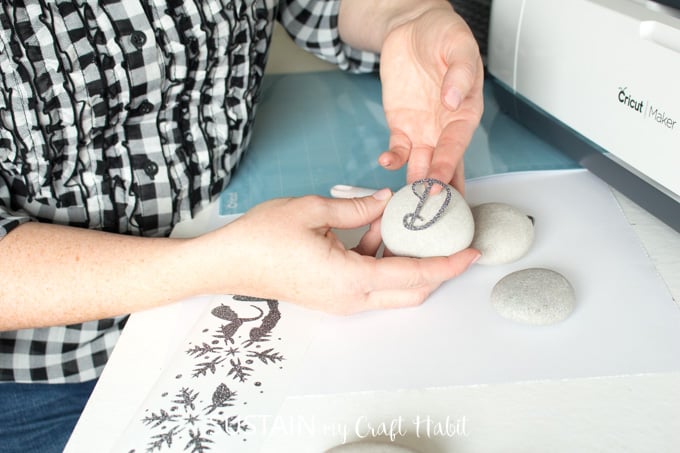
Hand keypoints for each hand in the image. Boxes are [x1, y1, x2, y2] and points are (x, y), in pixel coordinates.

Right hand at [202, 190, 479, 314]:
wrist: (227, 264)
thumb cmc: (261, 238)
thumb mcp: (311, 211)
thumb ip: (357, 207)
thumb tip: (386, 202)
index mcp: (350, 279)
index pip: (414, 275)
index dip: (447, 265)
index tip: (472, 252)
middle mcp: (351, 298)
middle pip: (411, 292)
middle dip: (437, 269)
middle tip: (451, 240)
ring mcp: (341, 301)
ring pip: (393, 288)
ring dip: (405, 259)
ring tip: (406, 224)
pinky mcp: (333, 295)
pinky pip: (371, 281)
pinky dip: (382, 258)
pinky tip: (375, 228)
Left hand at [378, 5, 483, 193]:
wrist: (412, 28)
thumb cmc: (442, 35)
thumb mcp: (458, 45)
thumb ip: (460, 72)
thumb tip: (453, 99)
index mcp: (465, 113)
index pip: (456, 146)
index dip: (447, 166)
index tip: (438, 184)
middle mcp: (444, 127)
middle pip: (442, 164)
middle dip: (434, 187)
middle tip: (424, 208)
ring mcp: (422, 130)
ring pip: (420, 165)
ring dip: (413, 183)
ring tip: (404, 200)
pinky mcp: (401, 126)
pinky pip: (398, 150)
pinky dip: (393, 159)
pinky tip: (387, 162)